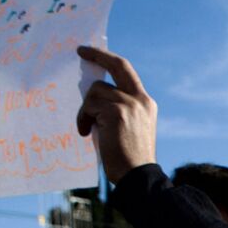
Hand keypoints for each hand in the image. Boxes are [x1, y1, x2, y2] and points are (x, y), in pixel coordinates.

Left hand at [76, 46, 155, 183]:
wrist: (137, 176)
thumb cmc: (128, 158)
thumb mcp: (129, 127)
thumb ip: (118, 108)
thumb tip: (92, 95)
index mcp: (146, 103)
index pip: (127, 73)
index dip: (110, 60)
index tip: (94, 53)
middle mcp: (141, 100)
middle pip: (118, 65)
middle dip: (99, 54)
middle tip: (81, 50)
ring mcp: (130, 104)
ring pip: (96, 90)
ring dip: (86, 108)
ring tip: (87, 127)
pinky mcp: (116, 112)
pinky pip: (89, 105)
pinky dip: (83, 118)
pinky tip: (86, 133)